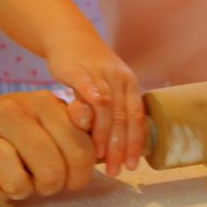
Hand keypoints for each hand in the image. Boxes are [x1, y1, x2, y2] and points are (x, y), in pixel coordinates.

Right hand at [0, 90, 95, 200]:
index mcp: (44, 101)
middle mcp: (13, 111)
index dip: (81, 173)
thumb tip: (95, 129)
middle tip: (45, 182)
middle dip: (52, 185)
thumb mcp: (50, 117)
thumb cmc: (17, 125)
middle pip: (51, 169)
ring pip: (17, 183)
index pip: (80, 148)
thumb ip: (79, 125)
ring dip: (23, 191)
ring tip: (20, 180)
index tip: (73, 177)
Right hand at [47, 33, 144, 176]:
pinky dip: (90, 109)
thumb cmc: (88, 70)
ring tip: (98, 156)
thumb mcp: (104, 90)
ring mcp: (100, 73)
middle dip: (120, 146)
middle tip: (116, 170)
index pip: (137, 118)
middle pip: (124, 117)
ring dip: (104, 134)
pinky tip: (86, 128)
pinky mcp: (79, 69)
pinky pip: (88, 89)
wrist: (70, 37)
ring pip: (108, 108)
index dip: (135, 143)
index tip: (133, 166)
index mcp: (129, 85)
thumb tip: (109, 150)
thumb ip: (108, 115)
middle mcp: (120, 78)